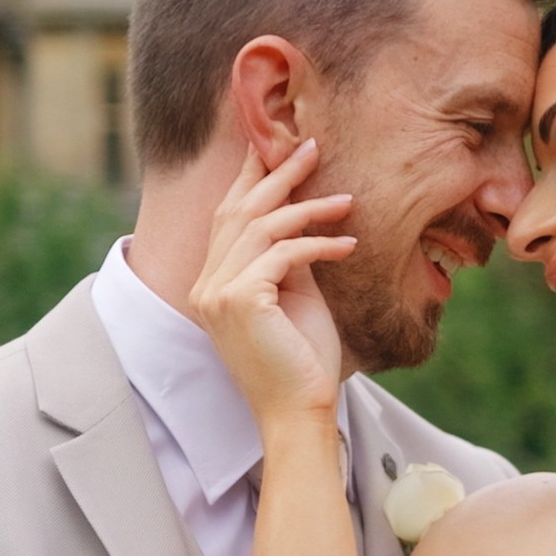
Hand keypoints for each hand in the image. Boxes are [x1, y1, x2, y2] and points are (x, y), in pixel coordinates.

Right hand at [191, 141, 355, 427]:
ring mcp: (217, 292)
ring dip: (308, 207)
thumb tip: (305, 213)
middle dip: (277, 173)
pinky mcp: (240, 300)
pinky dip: (318, 244)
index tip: (277, 144)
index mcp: (212, 282)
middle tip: (312, 145)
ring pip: (261, 227)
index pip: (229, 215)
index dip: (251, 176)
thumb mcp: (295, 296)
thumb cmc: (302, 360)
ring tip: (347, 200)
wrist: (299, 412)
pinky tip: (348, 244)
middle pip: (239, 210)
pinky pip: (282, 254)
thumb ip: (290, 257)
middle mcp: (206, 283)